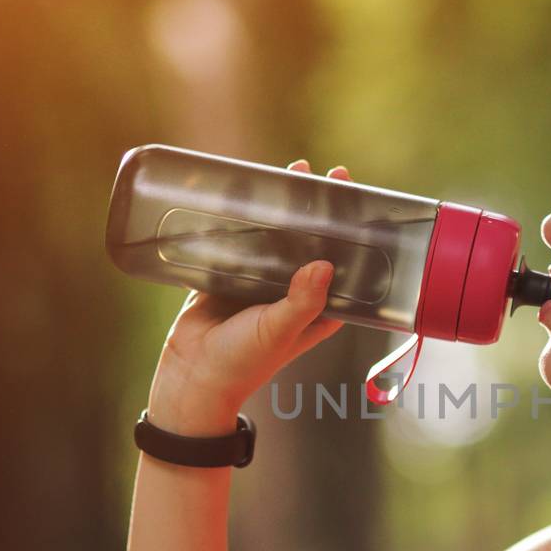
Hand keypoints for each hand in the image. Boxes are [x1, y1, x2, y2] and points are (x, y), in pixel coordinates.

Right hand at [147, 160, 351, 433]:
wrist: (192, 375)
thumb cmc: (243, 362)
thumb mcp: (279, 331)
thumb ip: (302, 301)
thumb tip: (325, 265)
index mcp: (319, 308)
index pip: (345, 264)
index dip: (353, 234)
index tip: (359, 201)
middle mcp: (295, 292)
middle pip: (313, 243)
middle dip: (319, 211)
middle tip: (325, 177)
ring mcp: (263, 281)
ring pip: (279, 237)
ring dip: (284, 208)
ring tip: (291, 175)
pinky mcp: (232, 275)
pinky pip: (242, 241)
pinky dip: (246, 219)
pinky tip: (249, 193)